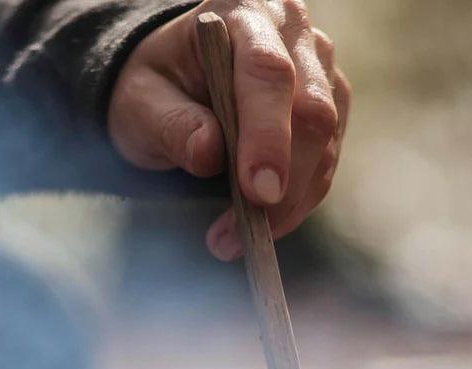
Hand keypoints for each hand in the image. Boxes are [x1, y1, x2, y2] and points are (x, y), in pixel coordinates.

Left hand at [107, 0, 349, 260]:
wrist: (173, 83)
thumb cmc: (154, 87)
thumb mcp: (140, 102)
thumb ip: (171, 123)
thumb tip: (208, 152)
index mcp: (242, 11)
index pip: (268, 74)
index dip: (268, 137)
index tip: (258, 193)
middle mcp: (292, 32)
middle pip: (312, 112)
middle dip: (285, 184)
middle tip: (243, 237)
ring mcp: (318, 69)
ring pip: (326, 145)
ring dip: (288, 206)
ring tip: (232, 242)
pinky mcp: (330, 108)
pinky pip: (324, 164)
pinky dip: (296, 204)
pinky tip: (260, 228)